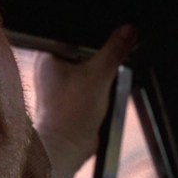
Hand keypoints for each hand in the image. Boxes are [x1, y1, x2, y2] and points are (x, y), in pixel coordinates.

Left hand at [33, 24, 137, 177]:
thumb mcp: (99, 74)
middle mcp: (51, 67)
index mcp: (49, 55)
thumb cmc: (70, 114)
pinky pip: (91, 83)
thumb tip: (128, 30)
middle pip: (84, 50)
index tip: (111, 38)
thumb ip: (115, 50)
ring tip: (103, 84)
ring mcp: (60, 83)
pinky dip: (100, 87)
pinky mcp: (71, 97)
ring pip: (89, 67)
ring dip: (102, 74)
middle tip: (106, 68)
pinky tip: (103, 94)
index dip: (95, 35)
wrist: (68, 147)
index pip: (74, 33)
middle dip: (100, 57)